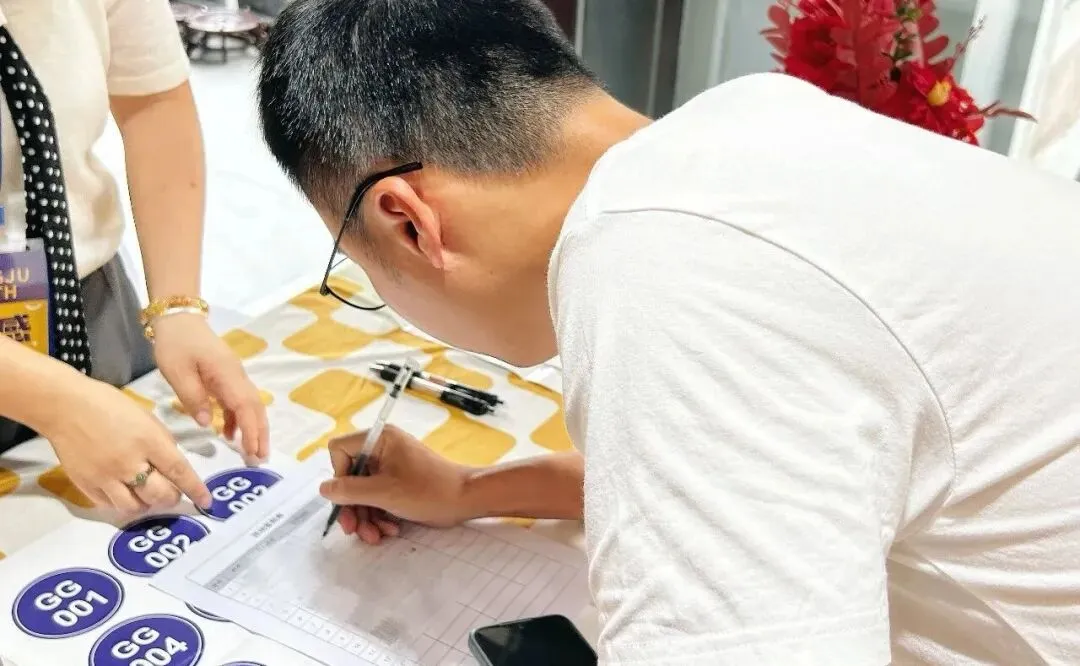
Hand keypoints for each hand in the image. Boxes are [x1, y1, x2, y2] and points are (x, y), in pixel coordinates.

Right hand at [43, 374, 212, 514]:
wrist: (65, 407)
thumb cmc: (108, 405)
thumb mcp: (146, 417)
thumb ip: (161, 442)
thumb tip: (173, 464)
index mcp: (148, 441)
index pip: (179, 471)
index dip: (195, 489)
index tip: (206, 501)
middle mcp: (129, 463)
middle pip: (159, 495)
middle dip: (171, 498)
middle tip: (172, 493)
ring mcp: (106, 477)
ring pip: (135, 507)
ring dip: (147, 504)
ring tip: (147, 494)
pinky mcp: (86, 485)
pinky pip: (109, 505)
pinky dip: (121, 503)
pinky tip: (124, 493)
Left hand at [151, 313, 268, 460]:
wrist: (179, 319)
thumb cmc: (176, 344)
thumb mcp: (177, 372)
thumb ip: (192, 397)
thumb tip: (206, 423)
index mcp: (227, 375)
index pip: (245, 407)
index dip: (251, 430)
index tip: (253, 452)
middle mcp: (237, 376)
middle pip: (255, 407)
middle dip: (260, 433)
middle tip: (261, 458)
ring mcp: (234, 375)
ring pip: (250, 405)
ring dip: (254, 427)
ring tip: (253, 451)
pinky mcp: (227, 376)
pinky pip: (238, 400)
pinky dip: (238, 418)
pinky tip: (230, 433)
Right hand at [319, 425, 474, 544]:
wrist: (465, 500)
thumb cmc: (428, 490)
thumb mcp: (384, 492)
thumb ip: (349, 491)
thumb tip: (323, 489)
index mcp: (379, 439)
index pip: (339, 449)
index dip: (339, 474)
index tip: (350, 496)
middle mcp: (382, 449)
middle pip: (350, 477)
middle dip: (352, 507)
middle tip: (353, 531)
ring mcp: (391, 467)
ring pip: (363, 493)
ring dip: (366, 517)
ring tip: (375, 537)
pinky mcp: (399, 484)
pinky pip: (378, 499)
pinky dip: (380, 516)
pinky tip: (389, 530)